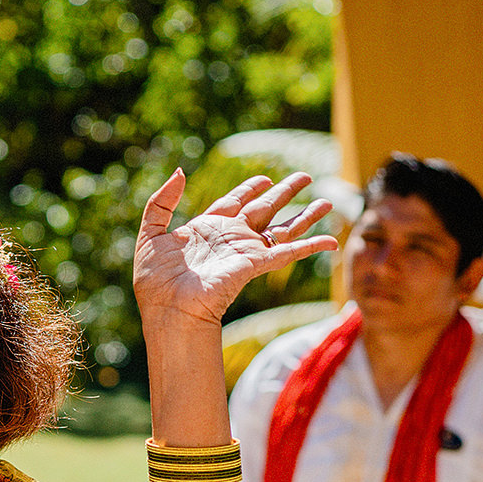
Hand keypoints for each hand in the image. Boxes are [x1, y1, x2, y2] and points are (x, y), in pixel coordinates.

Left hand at [133, 170, 337, 326]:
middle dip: (285, 192)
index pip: (234, 202)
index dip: (249, 189)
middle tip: (304, 176)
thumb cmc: (155, 280)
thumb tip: (180, 172)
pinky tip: (332, 240)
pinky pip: (289, 251)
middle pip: (265, 208)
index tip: (264, 178)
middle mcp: (231, 237)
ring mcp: (245, 251)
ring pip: (283, 227)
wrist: (168, 309)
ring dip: (306, 214)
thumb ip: (162, 202)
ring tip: (328, 201)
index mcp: (207, 228)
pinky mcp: (255, 264)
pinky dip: (311, 245)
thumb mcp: (150, 234)